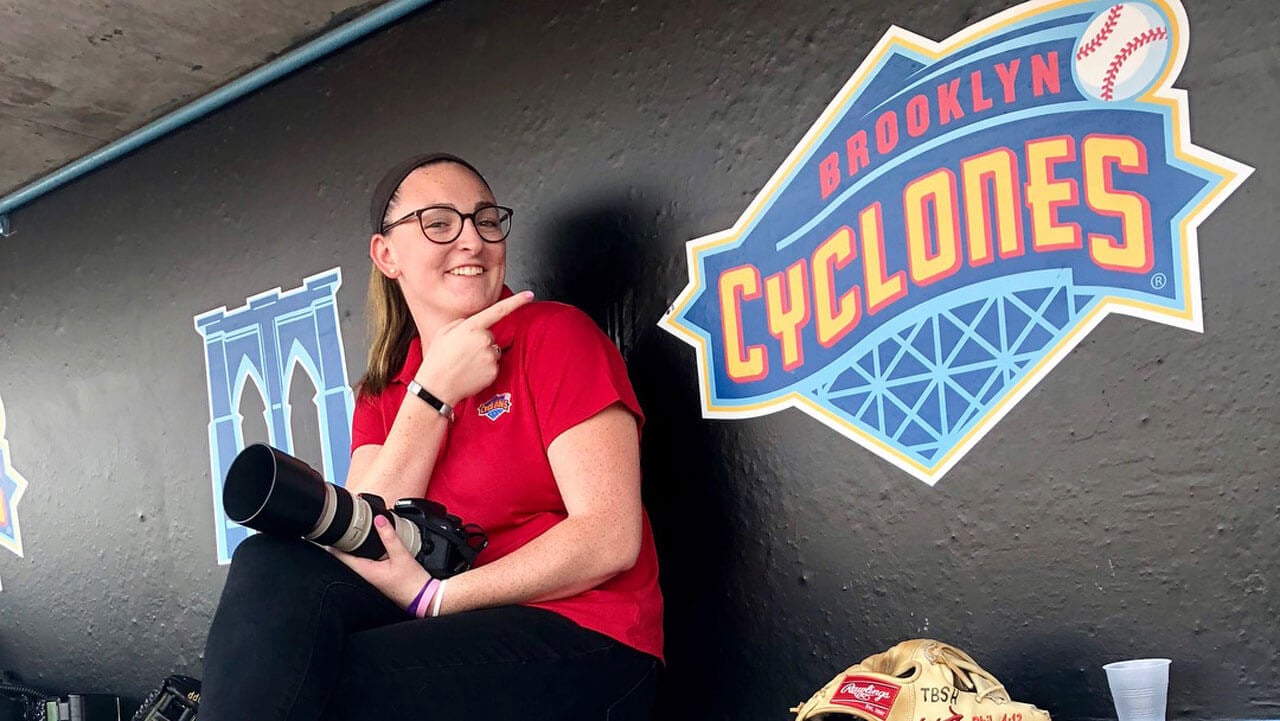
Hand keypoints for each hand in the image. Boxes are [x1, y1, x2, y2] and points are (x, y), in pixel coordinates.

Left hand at [332, 514, 431, 610]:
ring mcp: (370, 580)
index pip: (341, 558)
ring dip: (352, 551)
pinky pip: (364, 566)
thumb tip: (379, 520)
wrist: (423, 598)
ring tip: (352, 536)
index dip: (333, 545)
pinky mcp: (378, 580)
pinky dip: (363, 556)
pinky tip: (369, 549)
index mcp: (366, 572)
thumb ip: (389, 536)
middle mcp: (365, 578)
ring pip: (355, 563)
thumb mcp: (401, 555)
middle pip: (345, 560)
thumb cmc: (412, 583)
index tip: (332, 533)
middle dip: (342, 545)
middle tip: (341, 530)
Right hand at [415, 290, 533, 404]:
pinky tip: (471, 372)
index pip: (499, 310)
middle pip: (491, 336)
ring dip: (483, 356)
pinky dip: (485, 369)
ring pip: (494, 351)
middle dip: (481, 342)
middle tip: (463, 353)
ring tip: (465, 363)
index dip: (516, 301)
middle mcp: (484, 339)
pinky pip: (494, 366)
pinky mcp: (494, 371)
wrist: (437, 386)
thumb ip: (462, 323)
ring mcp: (490, 356)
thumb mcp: (444, 332)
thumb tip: (472, 323)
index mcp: (471, 326)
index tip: (529, 294)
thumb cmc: (438, 359)